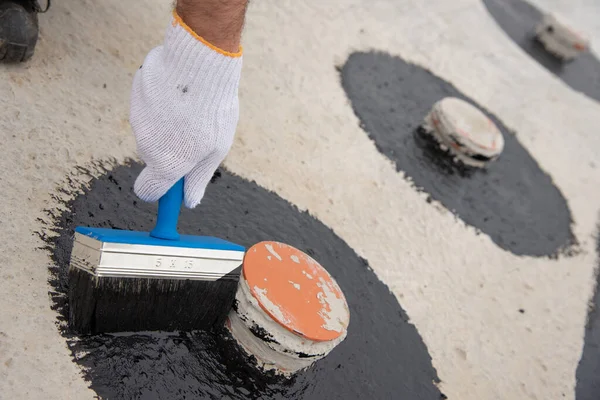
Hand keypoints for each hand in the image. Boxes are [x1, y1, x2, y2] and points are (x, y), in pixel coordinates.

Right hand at [129, 11, 242, 207]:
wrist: (199, 62)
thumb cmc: (213, 109)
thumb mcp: (216, 149)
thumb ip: (198, 178)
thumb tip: (189, 202)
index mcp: (167, 165)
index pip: (148, 192)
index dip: (159, 192)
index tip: (171, 186)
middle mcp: (146, 147)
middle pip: (153, 160)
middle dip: (170, 153)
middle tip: (196, 133)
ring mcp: (137, 121)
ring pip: (151, 133)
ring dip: (167, 126)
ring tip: (191, 108)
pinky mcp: (135, 97)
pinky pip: (148, 109)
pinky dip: (161, 105)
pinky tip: (179, 93)